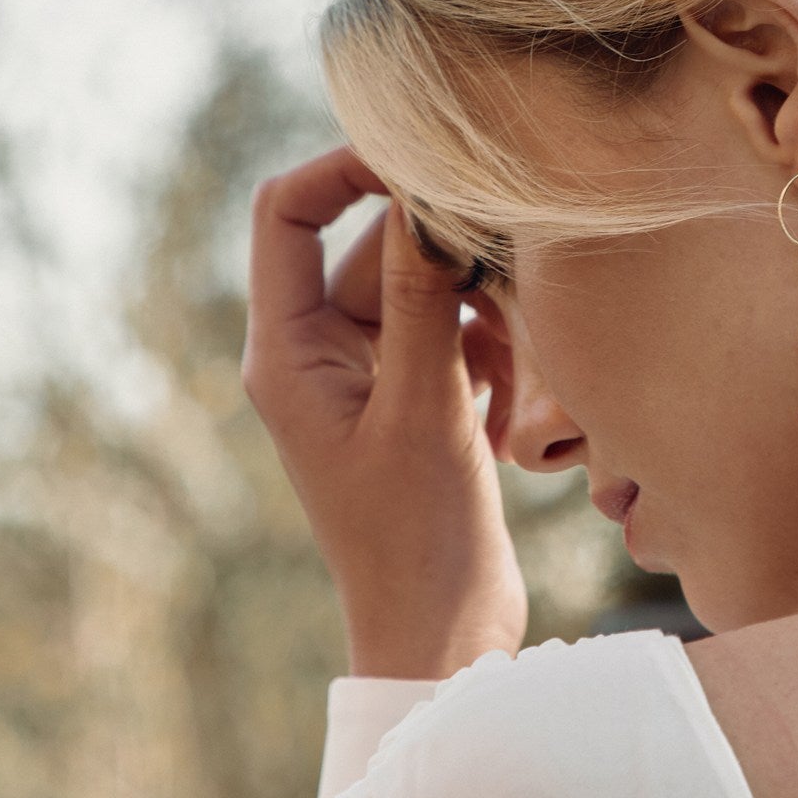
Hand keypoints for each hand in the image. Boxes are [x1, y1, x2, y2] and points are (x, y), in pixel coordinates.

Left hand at [242, 144, 528, 677]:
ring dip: (482, 319)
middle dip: (449, 264)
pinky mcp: (415, 398)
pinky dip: (493, 359)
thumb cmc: (418, 539)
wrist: (444, 641)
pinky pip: (456, 333)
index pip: (288, 211)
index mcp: (285, 352)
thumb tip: (425, 192)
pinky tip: (512, 426)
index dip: (346, 167)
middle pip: (378, 248)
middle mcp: (316, 354)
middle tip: (511, 284)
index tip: (424, 156)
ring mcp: (367, 376)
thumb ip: (425, 295)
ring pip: (430, 289)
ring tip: (510, 385)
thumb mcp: (425, 407)